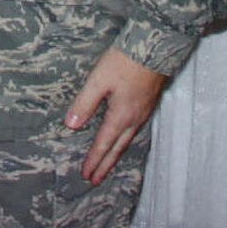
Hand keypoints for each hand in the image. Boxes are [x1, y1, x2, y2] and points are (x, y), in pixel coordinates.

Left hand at [65, 47, 166, 184]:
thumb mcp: (98, 80)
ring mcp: (143, 112)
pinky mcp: (148, 104)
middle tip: (95, 180)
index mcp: (121, 116)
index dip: (94, 160)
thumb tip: (71, 125)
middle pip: (117, 148)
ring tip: (107, 165)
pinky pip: (135, 131)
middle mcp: (134, 119)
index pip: (103, 144)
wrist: (155, 47)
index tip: (86, 175)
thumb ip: (84, 104)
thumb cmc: (125, 61)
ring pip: (127, 141)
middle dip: (105, 165)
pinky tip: (123, 139)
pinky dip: (125, 142)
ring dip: (116, 155)